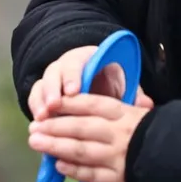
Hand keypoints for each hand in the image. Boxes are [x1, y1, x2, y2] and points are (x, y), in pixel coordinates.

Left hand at [27, 94, 150, 181]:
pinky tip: (58, 164)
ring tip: (37, 142)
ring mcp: (117, 158)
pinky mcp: (118, 181)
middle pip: (80, 127)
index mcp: (125, 114)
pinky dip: (73, 169)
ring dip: (55, 146)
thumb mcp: (141, 114)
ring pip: (80, 150)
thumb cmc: (158, 135)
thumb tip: (89, 98)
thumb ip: (116, 109)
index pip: (92, 104)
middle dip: (54, 126)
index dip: (68, 103)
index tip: (50, 103)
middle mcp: (119, 134)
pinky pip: (91, 175)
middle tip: (34, 127)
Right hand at [29, 46, 153, 119]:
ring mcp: (52, 79)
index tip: (74, 91)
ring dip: (41, 102)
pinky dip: (35, 108)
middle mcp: (65, 66)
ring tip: (42, 117)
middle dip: (53, 90)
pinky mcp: (43, 93)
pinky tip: (37, 123)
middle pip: (54, 73)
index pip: (77, 63)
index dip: (74, 76)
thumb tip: (146, 104)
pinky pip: (34, 98)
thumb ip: (132, 93)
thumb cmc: (111, 83)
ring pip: (41, 85)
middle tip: (54, 106)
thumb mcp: (123, 84)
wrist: (96, 80)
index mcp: (87, 59)